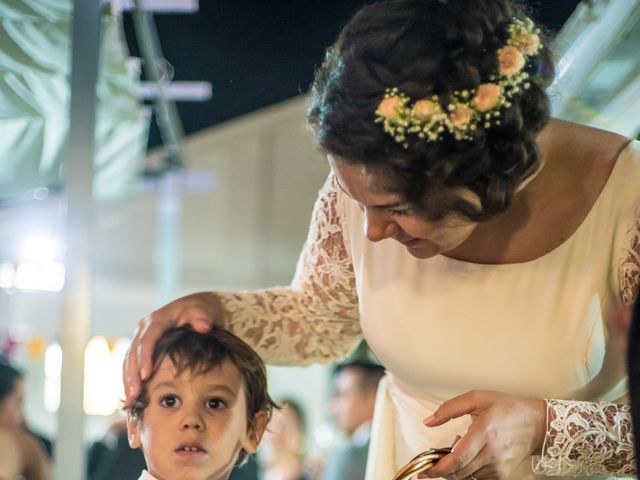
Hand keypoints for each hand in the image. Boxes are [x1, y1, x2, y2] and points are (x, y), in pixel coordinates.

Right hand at [122, 292, 224, 405]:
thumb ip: (202, 318)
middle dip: (132, 375)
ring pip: (129, 360)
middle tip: (134, 395)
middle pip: (133, 353)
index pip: (147, 340)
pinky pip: (132, 363)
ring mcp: (142, 336)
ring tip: (129, 400)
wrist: (196, 307)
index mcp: (157, 319)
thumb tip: (203, 327)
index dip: (145, 358)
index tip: (146, 377)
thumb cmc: (200, 309)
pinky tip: (131, 395)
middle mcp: (144, 328)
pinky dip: (130, 378)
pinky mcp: (142, 345)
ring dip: (128, 379)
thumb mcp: (203, 310)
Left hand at [420, 390, 545, 479]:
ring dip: (454, 468)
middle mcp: (491, 453)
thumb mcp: (477, 398)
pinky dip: (467, 471)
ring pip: (466, 477)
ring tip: (457, 449)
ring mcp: (498, 466)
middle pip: (459, 472)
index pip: (458, 458)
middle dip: (441, 470)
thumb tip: (428, 422)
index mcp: (484, 431)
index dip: (439, 468)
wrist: (537, 424)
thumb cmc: (505, 408)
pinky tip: (469, 456)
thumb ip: (449, 409)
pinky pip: (477, 479)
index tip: (424, 471)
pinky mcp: (503, 474)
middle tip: (432, 461)